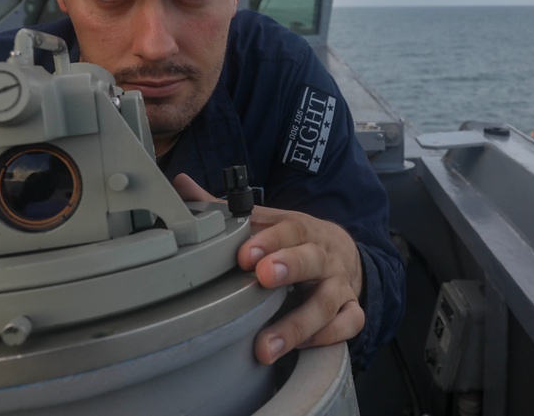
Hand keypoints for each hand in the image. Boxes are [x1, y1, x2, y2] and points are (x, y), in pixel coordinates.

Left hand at [173, 173, 363, 363]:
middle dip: (290, 266)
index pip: (289, 229)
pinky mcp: (351, 307)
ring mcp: (339, 283)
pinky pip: (349, 323)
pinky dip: (328, 336)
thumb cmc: (297, 240)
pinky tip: (300, 348)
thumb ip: (229, 211)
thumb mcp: (269, 221)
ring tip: (266, 346)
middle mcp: (324, 255)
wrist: (343, 253)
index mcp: (302, 230)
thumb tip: (182, 185)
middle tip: (263, 277)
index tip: (244, 255)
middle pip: (312, 259)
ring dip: (298, 324)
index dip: (268, 240)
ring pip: (327, 302)